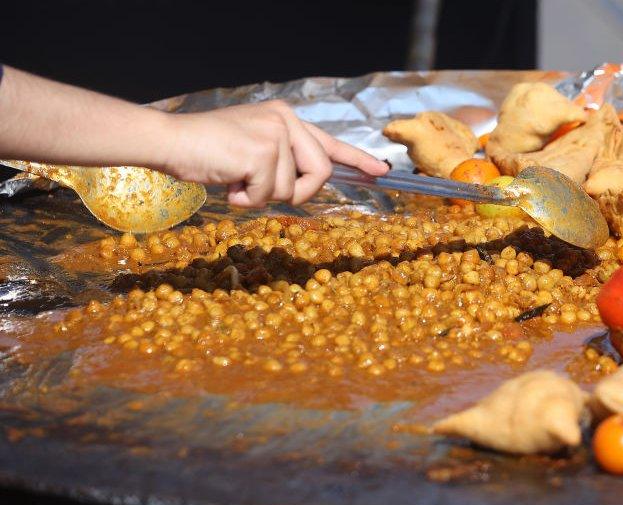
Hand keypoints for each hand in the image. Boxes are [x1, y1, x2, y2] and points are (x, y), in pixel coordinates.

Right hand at [158, 100, 388, 206]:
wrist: (171, 141)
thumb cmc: (208, 149)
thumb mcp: (253, 146)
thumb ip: (282, 159)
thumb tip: (308, 184)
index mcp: (285, 117)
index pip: (329, 142)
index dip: (358, 159)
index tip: (381, 170)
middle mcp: (285, 121)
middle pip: (321, 172)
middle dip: (299, 192)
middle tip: (265, 192)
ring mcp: (275, 135)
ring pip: (291, 189)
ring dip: (263, 196)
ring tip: (236, 180)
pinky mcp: (262, 153)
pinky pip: (269, 194)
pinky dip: (247, 199)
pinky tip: (229, 183)